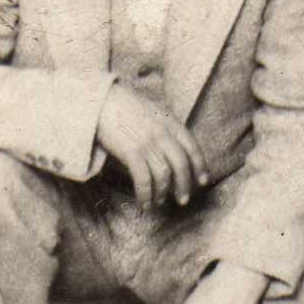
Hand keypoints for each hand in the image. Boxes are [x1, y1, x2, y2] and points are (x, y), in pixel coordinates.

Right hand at [96, 84, 209, 207]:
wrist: (100, 101)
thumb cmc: (124, 105)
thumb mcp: (153, 110)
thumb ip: (166, 127)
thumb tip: (173, 147)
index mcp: (171, 122)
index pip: (192, 148)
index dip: (200, 166)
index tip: (203, 181)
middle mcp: (163, 134)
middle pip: (181, 165)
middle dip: (184, 185)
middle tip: (183, 200)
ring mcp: (148, 143)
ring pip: (164, 175)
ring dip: (163, 192)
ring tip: (160, 202)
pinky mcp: (131, 152)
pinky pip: (144, 179)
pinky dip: (146, 194)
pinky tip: (144, 202)